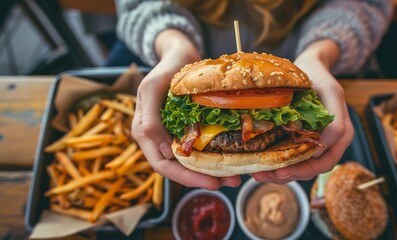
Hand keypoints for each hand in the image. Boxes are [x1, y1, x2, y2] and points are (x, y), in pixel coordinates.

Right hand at [132, 30, 240, 189]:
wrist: (179, 55)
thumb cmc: (166, 69)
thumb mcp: (153, 88)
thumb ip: (150, 120)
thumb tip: (161, 152)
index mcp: (144, 133)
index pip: (163, 165)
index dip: (186, 177)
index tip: (212, 182)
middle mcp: (158, 138)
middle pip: (179, 168)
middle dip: (204, 178)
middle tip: (232, 182)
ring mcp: (172, 134)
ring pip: (190, 162)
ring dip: (212, 171)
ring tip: (236, 176)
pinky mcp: (186, 130)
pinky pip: (198, 149)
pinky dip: (212, 156)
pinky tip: (231, 159)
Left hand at [251, 40, 353, 183]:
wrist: (309, 67)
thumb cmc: (318, 76)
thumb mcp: (329, 91)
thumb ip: (333, 120)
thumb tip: (320, 148)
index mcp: (342, 131)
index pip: (326, 159)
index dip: (306, 167)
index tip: (284, 169)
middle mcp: (332, 142)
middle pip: (313, 168)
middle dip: (290, 174)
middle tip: (267, 175)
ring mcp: (318, 142)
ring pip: (303, 167)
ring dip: (282, 173)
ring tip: (260, 174)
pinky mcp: (305, 140)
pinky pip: (296, 159)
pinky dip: (280, 164)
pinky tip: (263, 166)